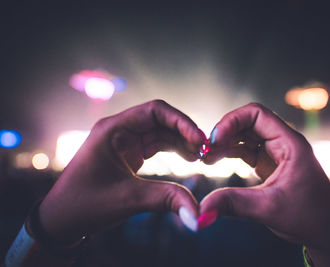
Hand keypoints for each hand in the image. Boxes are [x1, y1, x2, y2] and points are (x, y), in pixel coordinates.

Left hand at [39, 100, 204, 244]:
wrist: (63, 219)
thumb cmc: (84, 204)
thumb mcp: (127, 199)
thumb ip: (165, 199)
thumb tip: (197, 213)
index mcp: (112, 130)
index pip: (154, 111)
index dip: (181, 121)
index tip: (200, 139)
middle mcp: (119, 130)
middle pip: (160, 120)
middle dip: (185, 132)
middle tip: (205, 149)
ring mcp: (124, 141)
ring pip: (161, 132)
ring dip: (181, 141)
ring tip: (200, 156)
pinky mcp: (129, 153)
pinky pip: (156, 145)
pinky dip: (174, 150)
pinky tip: (188, 158)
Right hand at [201, 103, 329, 266]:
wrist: (324, 232)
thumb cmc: (308, 217)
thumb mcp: (268, 208)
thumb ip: (234, 203)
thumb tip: (202, 208)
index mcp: (290, 144)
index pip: (257, 114)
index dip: (232, 121)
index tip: (214, 140)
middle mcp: (283, 142)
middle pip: (248, 122)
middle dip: (225, 132)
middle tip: (206, 150)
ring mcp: (276, 152)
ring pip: (245, 135)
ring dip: (225, 142)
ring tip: (208, 158)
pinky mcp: (270, 164)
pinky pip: (246, 149)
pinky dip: (230, 152)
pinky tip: (217, 160)